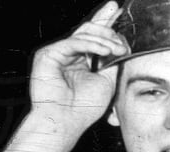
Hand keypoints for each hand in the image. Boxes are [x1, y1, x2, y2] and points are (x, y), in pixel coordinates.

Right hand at [29, 1, 127, 137]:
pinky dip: (92, 45)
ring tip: (118, 50)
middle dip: (106, 24)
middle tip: (120, 29)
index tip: (118, 10)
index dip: (105, 22)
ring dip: (105, 39)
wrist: (65, 122)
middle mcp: (67, 54)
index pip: (93, 37)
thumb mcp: (107, 82)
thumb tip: (121, 46)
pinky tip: (106, 51)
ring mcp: (57, 53)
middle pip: (87, 29)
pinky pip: (74, 43)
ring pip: (83, 33)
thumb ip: (111, 62)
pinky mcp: (48, 55)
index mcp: (80, 60)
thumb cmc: (83, 108)